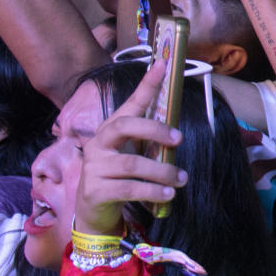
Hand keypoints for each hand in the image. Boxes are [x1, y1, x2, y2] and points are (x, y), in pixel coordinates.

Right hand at [75, 58, 185, 235]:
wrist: (94, 212)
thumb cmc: (119, 177)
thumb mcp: (134, 155)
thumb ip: (149, 142)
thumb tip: (178, 133)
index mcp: (110, 130)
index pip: (130, 103)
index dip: (146, 84)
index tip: (163, 64)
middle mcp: (98, 144)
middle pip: (124, 126)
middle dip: (154, 130)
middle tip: (179, 139)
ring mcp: (94, 167)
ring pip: (133, 164)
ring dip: (162, 171)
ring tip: (181, 178)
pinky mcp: (95, 191)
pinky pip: (130, 189)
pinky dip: (152, 191)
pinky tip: (168, 194)